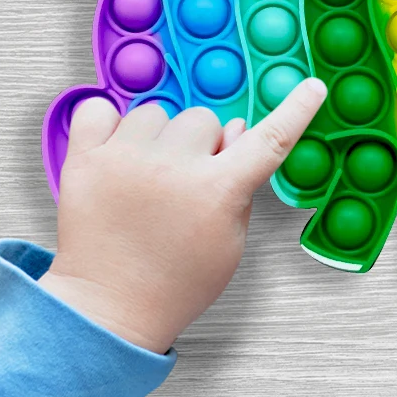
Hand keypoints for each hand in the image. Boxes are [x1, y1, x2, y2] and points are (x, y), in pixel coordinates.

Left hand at [37, 79, 327, 352]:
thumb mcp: (228, 244)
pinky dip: (107, 123)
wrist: (110, 308)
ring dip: (157, 136)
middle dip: (201, 143)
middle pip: (203, 119)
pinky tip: (116, 152)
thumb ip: (241, 187)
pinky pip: (99, 109)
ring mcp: (126, 159)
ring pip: (155, 113)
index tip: (311, 88)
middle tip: (185, 180)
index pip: (270, 140)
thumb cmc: (174, 282)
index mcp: (217, 192)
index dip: (295, 111)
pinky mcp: (85, 159)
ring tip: (147, 176)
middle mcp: (173, 168)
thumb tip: (238, 133)